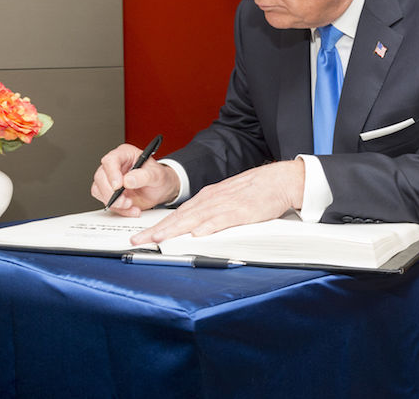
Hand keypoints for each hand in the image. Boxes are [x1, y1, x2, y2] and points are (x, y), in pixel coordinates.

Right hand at [91, 143, 179, 216]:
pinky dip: (119, 209)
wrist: (161, 190)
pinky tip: (132, 209)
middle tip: (125, 201)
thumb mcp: (157, 175)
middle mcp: (114, 165)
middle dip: (111, 193)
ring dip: (115, 203)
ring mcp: (110, 179)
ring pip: (99, 190)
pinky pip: (106, 202)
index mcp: (125, 154)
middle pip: (100, 177)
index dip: (112, 173)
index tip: (118, 186)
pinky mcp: (110, 192)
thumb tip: (128, 180)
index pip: (111, 160)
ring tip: (131, 205)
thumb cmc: (159, 177)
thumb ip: (144, 176)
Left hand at [130, 159, 304, 244]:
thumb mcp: (228, 196)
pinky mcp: (242, 211)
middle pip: (180, 216)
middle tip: (139, 240)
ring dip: (175, 229)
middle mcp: (212, 199)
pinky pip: (222, 220)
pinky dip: (208, 226)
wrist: (280, 180)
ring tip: (158, 238)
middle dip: (158, 229)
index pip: (178, 213)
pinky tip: (197, 234)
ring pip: (195, 218)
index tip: (143, 235)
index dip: (159, 225)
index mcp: (208, 197)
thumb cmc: (257, 189)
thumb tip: (195, 227)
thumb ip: (212, 210)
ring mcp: (226, 205)